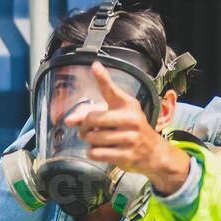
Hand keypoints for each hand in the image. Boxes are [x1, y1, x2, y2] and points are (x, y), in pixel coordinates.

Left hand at [70, 62, 190, 195]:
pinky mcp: (127, 155)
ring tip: (97, 140)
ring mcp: (130, 137)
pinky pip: (96, 153)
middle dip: (84, 126)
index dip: (102, 78)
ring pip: (93, 138)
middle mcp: (131, 118)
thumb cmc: (128, 129)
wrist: (152, 151)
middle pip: (92, 119)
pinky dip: (92, 153)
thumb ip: (90, 115)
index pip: (111, 90)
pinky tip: (99, 151)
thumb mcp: (114, 116)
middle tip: (87, 130)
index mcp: (127, 104)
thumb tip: (68, 121)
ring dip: (89, 141)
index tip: (94, 66)